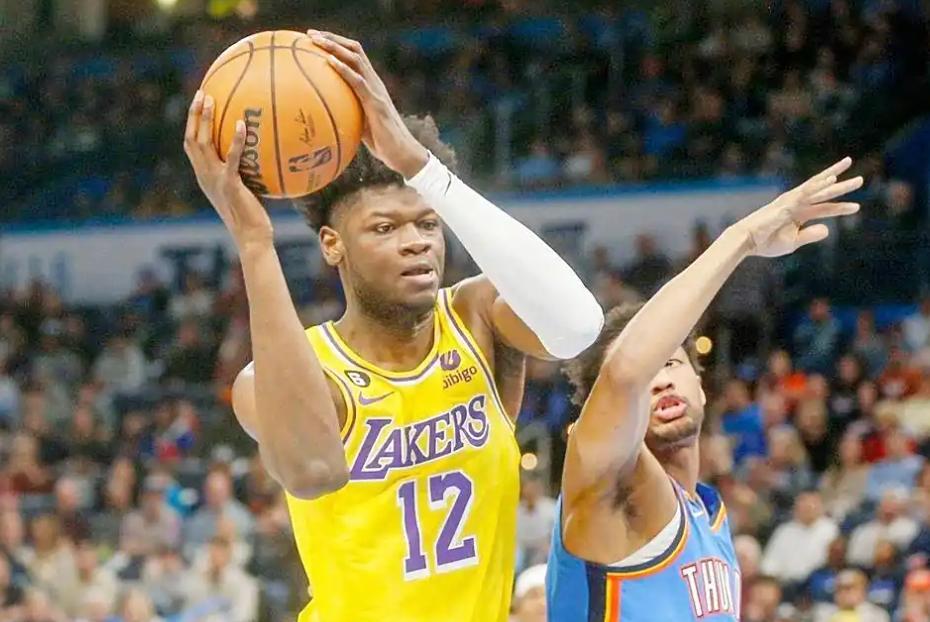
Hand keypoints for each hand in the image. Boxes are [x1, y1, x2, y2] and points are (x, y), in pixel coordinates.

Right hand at [183, 90, 273, 249]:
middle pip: (191, 139)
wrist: (251, 237)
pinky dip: (235, 141)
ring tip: (210, 99)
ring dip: (205, 120)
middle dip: (194, 115)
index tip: (198, 102)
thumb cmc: (252, 215)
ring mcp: (214, 180)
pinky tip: (241, 125)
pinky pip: (230, 159)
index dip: (192, 124)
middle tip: (202, 92)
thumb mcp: (244, 189)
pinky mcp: (229, 185)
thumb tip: (258, 151)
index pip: (191, 145)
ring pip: (203, 144)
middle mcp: (204, 176)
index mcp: (205, 176)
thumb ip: (243, 170)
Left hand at [308, 30, 428, 177]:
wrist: (402, 153)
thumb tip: (328, 116)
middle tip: (311, 34)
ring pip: (356, 59)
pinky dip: (343, 69)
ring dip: (335, 47)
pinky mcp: (376, 102)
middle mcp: (375, 82)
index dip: (337, 44)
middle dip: (332, 38)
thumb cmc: (383, 143)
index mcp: (371, 85)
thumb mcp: (362, 124)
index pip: (355, 56)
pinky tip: (329, 62)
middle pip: (354, 50)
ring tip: (316, 40)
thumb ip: (350, 114)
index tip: (316, 39)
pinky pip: (358, 82)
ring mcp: (376, 90)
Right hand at [734, 157, 862, 257]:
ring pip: (818, 189)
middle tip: (861, 180)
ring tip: (849, 168)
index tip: (857, 207)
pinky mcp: (786, 203)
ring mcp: (792, 201)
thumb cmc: (766, 242)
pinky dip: (819, 186)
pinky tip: (830, 180)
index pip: (824, 208)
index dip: (841, 208)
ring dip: (834, 180)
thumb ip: (810, 235)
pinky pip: (806, 192)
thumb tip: (828, 230)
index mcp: (799, 214)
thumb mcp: (793, 242)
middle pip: (824, 192)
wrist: (747, 241)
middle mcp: (797, 204)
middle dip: (842, 186)